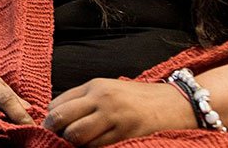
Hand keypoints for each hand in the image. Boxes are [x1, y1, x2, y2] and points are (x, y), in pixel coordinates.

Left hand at [44, 78, 191, 146]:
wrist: (176, 104)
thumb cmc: (141, 99)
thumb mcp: (111, 90)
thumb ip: (86, 101)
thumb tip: (58, 118)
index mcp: (95, 86)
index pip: (58, 103)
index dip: (50, 119)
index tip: (51, 129)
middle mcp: (101, 98)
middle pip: (61, 118)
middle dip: (54, 132)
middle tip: (57, 141)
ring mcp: (113, 117)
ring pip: (75, 136)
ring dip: (71, 144)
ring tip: (76, 146)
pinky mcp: (124, 134)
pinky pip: (96, 147)